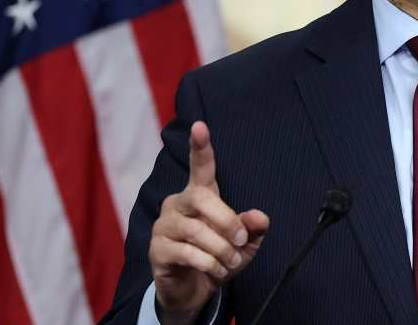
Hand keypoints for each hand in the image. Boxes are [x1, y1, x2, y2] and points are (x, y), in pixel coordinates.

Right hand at [150, 122, 268, 323]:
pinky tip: (217, 271)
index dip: (200, 147)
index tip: (200, 125)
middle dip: (226, 219)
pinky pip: (185, 252)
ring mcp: (164, 226)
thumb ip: (253, 229)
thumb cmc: (218, 258)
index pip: (199, 167)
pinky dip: (208, 264)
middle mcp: (177, 204)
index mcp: (199, 196)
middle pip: (200, 197)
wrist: (193, 291)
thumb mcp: (243, 245)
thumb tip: (261, 217)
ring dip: (220, 249)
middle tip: (241, 240)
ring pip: (194, 230)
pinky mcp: (156, 250)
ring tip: (232, 262)